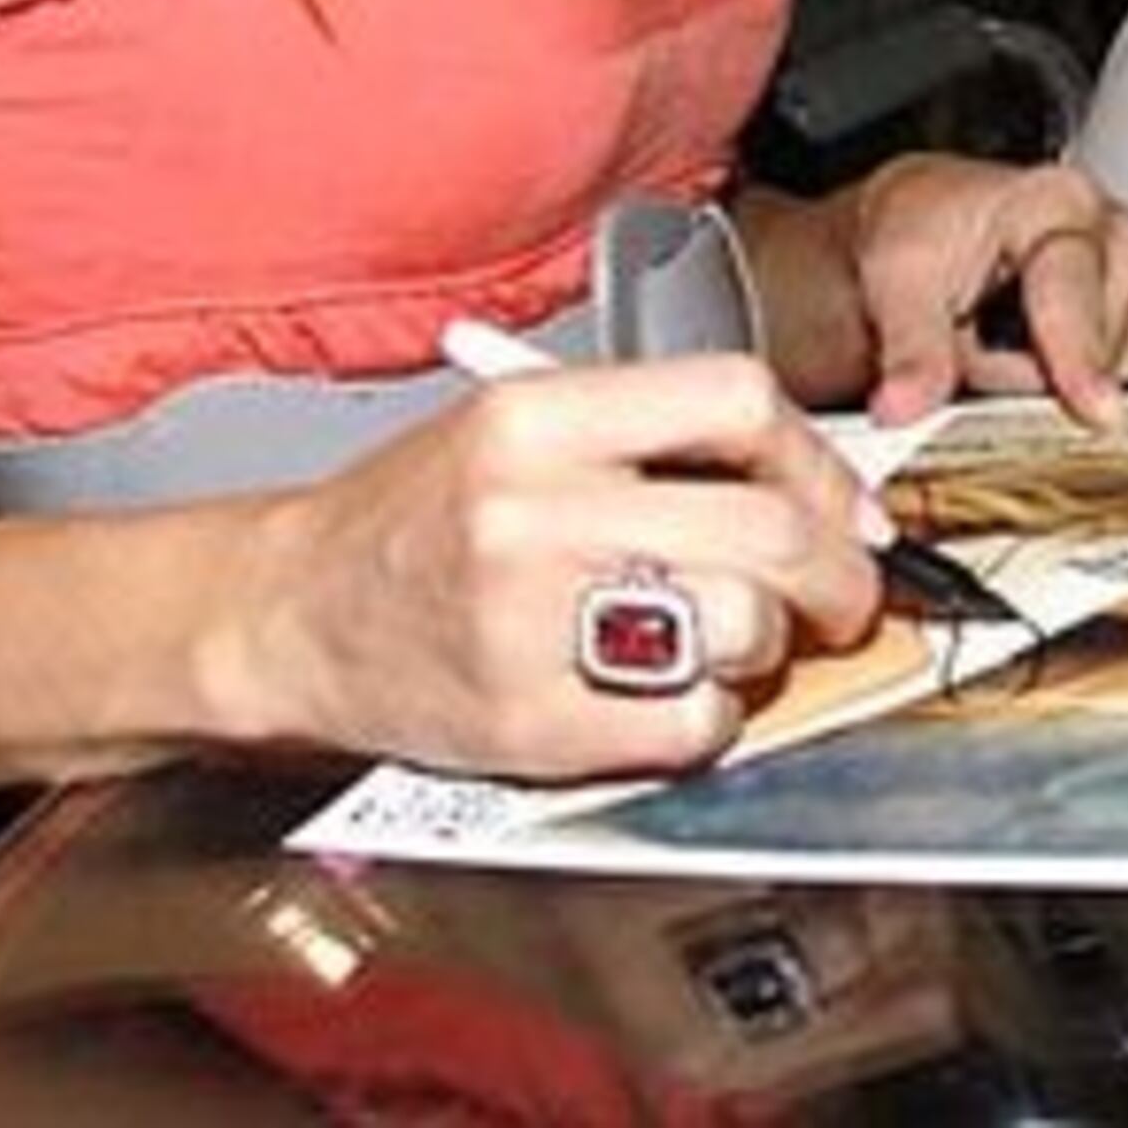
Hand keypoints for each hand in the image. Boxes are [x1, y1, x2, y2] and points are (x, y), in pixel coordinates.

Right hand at [221, 352, 884, 781]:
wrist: (281, 612)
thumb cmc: (413, 519)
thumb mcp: (520, 429)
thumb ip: (656, 442)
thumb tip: (815, 490)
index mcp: (538, 418)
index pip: (738, 402)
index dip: (818, 460)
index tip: (846, 507)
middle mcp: (533, 511)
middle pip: (765, 528)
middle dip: (838, 573)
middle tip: (843, 595)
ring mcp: (527, 623)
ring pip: (740, 626)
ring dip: (772, 644)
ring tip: (743, 641)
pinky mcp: (524, 724)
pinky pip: (687, 725)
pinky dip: (713, 719)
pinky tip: (679, 699)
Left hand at [746, 158, 1127, 429]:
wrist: (942, 226)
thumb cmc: (929, 235)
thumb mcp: (895, 277)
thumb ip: (909, 345)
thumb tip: (905, 402)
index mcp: (1061, 203)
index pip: (1075, 295)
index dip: (1080, 358)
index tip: (1096, 410)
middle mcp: (1124, 234)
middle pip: (1101, 354)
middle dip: (1036, 379)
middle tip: (982, 346)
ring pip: (1125, 381)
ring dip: (1064, 390)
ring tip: (1015, 348)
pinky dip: (1094, 393)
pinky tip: (1057, 360)